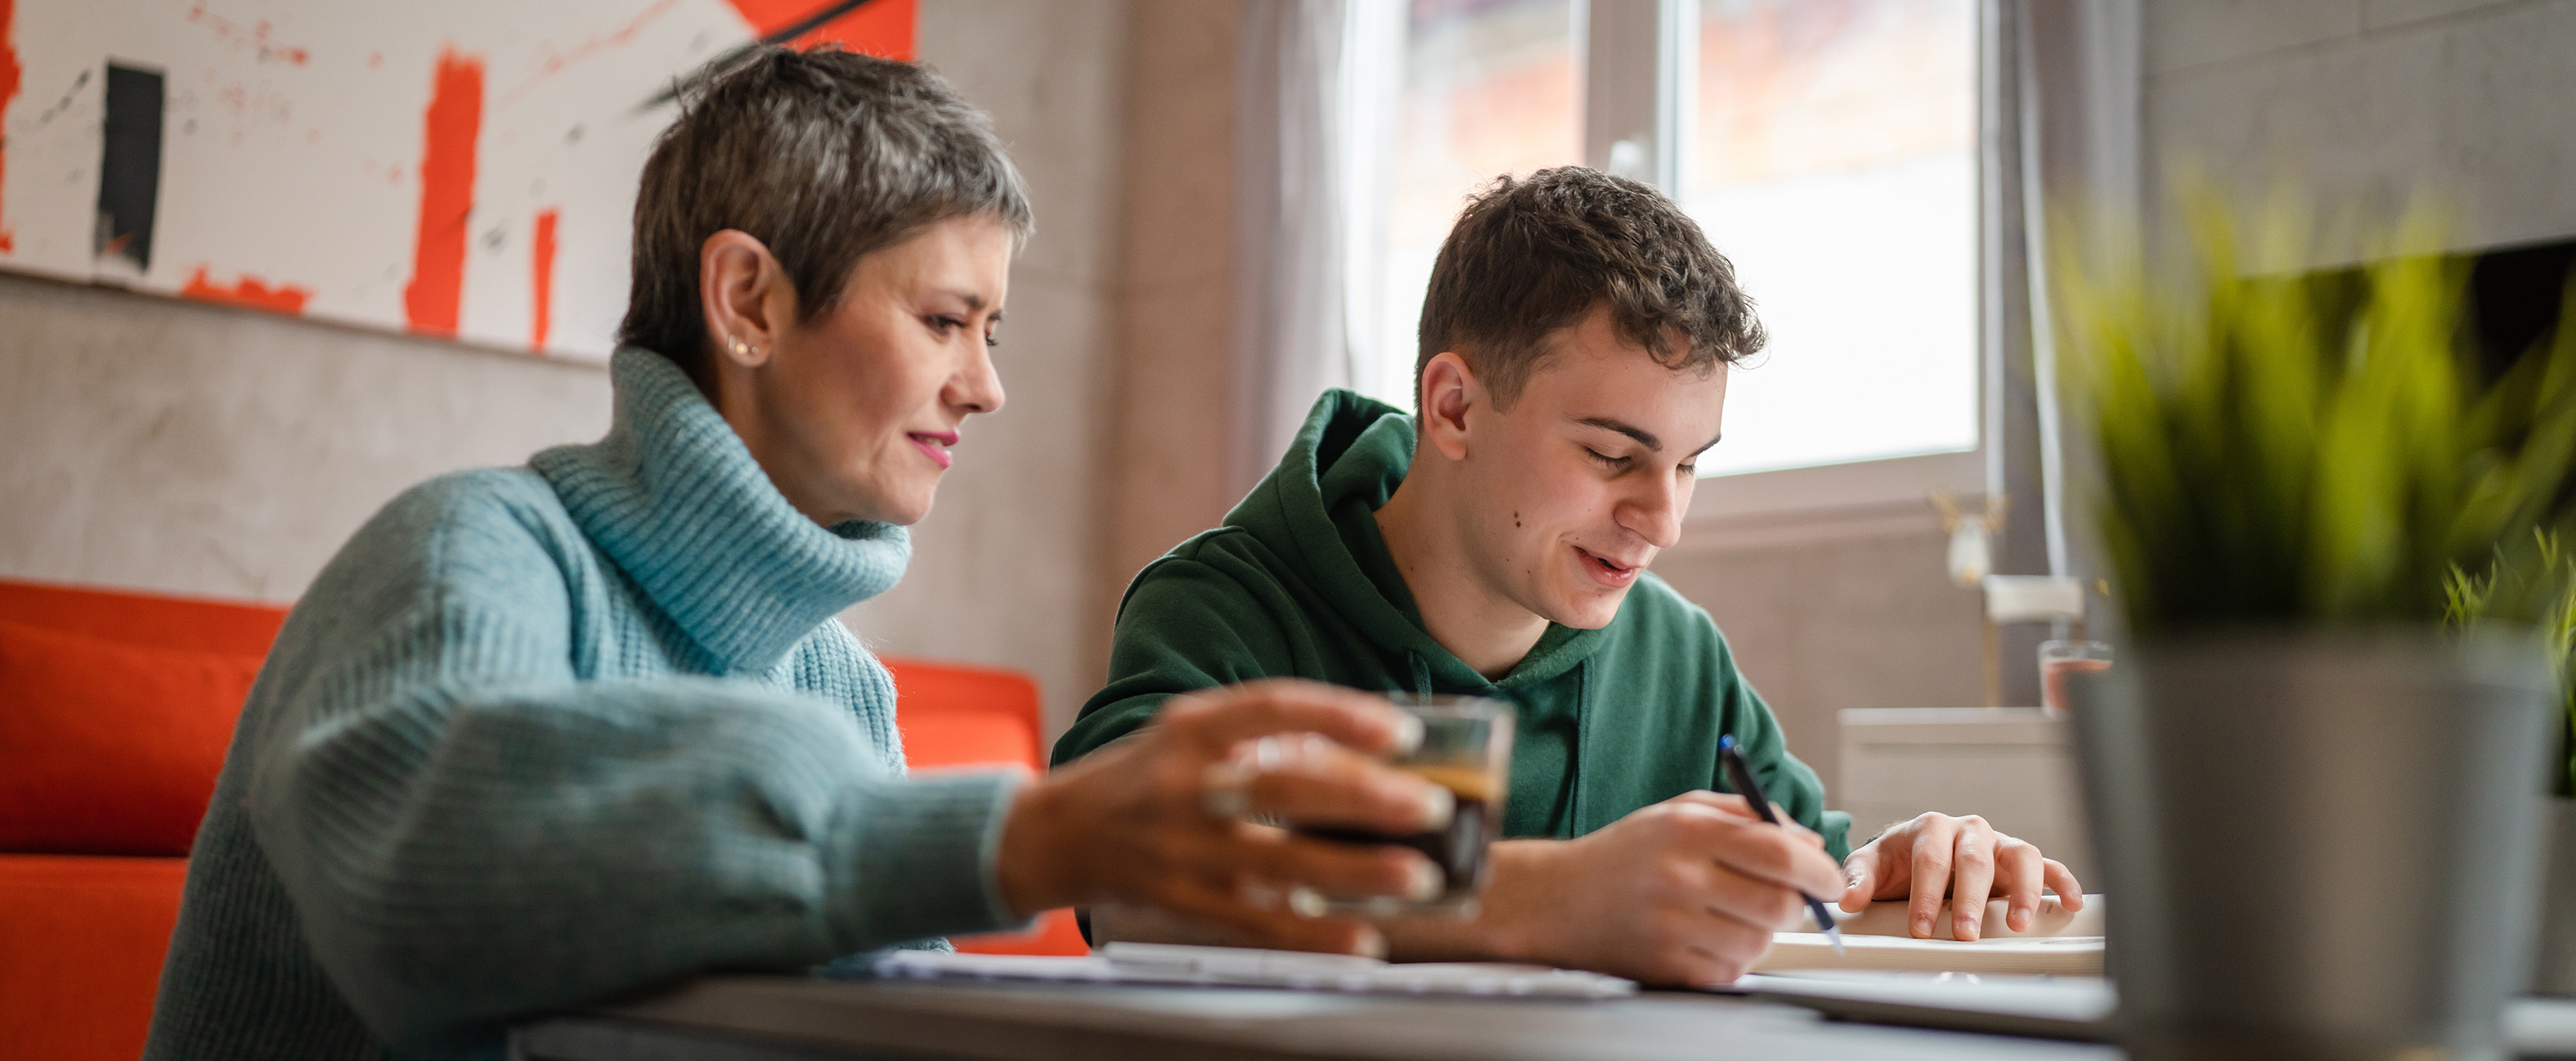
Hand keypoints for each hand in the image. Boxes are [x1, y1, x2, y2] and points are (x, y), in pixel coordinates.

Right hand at [995, 680, 1453, 955]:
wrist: (1063, 833)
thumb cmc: (1153, 775)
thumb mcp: (1194, 734)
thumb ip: (1268, 739)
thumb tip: (1371, 757)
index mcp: (1192, 729)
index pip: (1271, 709)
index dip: (1338, 717)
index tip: (1400, 732)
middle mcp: (1184, 786)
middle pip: (1280, 789)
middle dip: (1360, 799)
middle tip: (1428, 806)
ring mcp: (1181, 849)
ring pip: (1277, 864)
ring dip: (1354, 872)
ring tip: (1418, 875)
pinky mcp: (1184, 901)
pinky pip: (1257, 923)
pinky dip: (1313, 935)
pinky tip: (1364, 937)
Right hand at [1450, 791, 1843, 986]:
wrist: (1557, 900)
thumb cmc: (1626, 853)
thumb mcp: (1680, 811)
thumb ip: (1748, 816)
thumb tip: (1810, 842)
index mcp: (1686, 830)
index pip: (1779, 852)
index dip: (1819, 868)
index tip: (1831, 879)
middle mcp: (1678, 877)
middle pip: (1779, 904)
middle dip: (1795, 904)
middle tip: (1782, 898)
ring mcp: (1671, 927)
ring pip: (1759, 942)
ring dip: (1759, 931)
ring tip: (1727, 914)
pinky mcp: (1666, 967)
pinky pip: (1731, 970)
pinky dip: (1731, 956)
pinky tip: (1704, 936)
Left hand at [1836, 812, 2082, 939]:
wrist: (1915, 853)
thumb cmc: (1897, 861)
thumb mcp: (1871, 865)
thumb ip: (1858, 879)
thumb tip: (1847, 898)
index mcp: (1930, 828)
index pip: (1930, 859)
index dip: (1927, 894)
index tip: (1922, 928)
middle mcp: (1968, 831)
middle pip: (1974, 859)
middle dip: (1971, 899)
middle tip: (1965, 933)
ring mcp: (1998, 844)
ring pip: (2021, 856)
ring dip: (2023, 890)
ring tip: (2019, 924)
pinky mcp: (2020, 862)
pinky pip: (2049, 866)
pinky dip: (2063, 882)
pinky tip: (2069, 904)